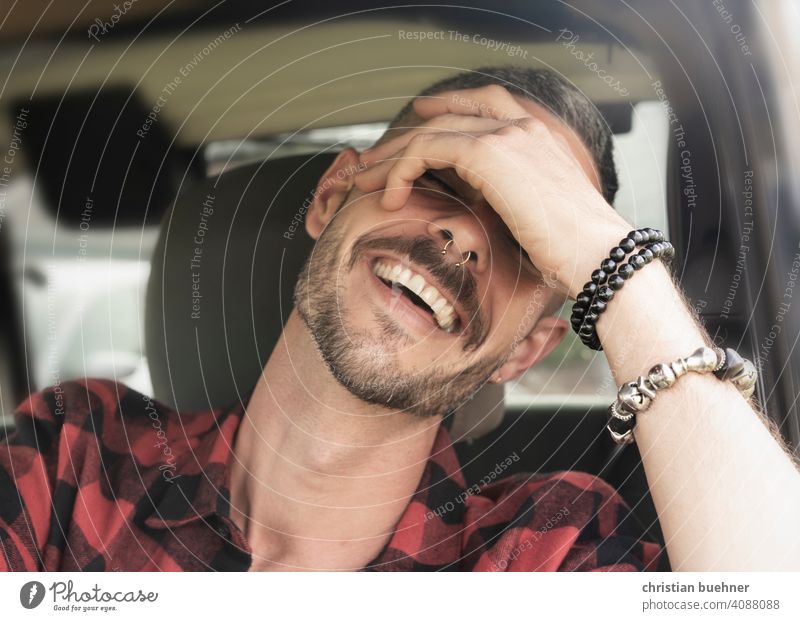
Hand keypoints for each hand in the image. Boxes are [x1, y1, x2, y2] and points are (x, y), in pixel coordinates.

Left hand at [355, 85, 632, 297]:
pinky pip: (427, 148)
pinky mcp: (488, 152)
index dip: (450, 105)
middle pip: (449, 117)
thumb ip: (507, 196)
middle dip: (406, 137)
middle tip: (375, 157)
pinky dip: (402, 170)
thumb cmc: (573, 248)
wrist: (596, 253)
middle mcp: (521, 127)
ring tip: (365, 179)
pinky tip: (390, 195)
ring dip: (393, 156)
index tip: (422, 115)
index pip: (486, 103)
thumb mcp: (535, 213)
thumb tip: (478, 206)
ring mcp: (506, 135)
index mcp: (537, 136)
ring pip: (431, 132)